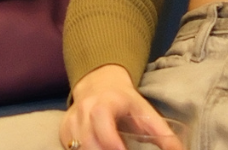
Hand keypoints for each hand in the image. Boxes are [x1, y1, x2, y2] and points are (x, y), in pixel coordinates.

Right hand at [60, 64, 182, 149]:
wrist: (98, 84)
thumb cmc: (126, 102)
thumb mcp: (146, 112)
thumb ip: (163, 134)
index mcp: (105, 103)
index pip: (102, 121)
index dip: (110, 140)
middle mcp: (84, 110)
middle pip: (87, 141)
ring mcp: (71, 121)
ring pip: (76, 146)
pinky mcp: (64, 131)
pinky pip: (69, 148)